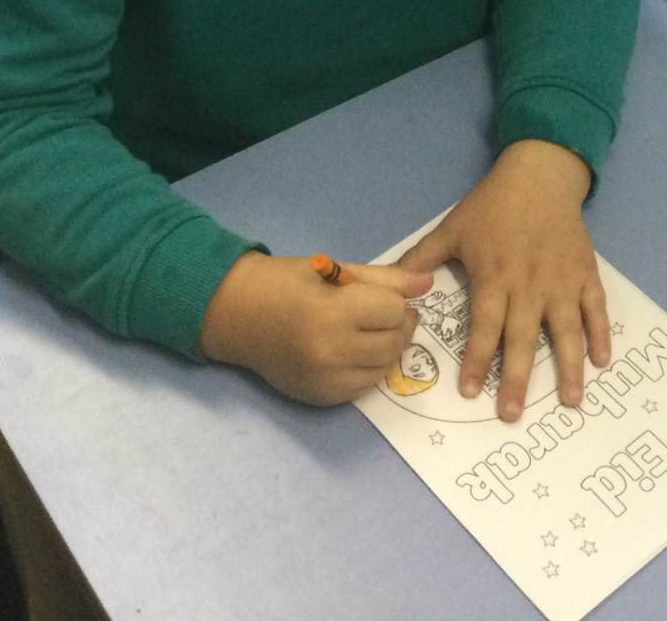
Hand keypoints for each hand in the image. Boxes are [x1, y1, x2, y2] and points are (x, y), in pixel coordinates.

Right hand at [199, 252, 431, 405]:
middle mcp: (330, 352)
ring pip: (385, 367)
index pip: (394, 311)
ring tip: (369, 330)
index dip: (393, 301)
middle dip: (398, 324)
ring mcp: (325, 380)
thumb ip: (386, 279)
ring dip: (387, 348)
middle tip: (382, 312)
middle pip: (394, 342)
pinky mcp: (321, 398)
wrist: (238, 314)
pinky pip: (365, 387)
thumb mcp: (336, 269)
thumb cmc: (287, 283)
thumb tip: (427, 283)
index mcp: (332, 312)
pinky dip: (369, 369)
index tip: (380, 295)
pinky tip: (354, 351)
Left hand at [398, 139, 609, 421]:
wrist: (540, 176)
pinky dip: (600, 334)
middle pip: (523, 338)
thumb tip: (392, 285)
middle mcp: (529, 284)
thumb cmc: (492, 206)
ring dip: (569, 366)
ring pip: (566, 330)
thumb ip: (422, 259)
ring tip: (571, 401)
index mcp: (495, 276)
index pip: (485, 326)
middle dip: (516, 378)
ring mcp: (561, 280)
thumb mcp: (452, 228)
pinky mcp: (585, 273)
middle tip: (511, 414)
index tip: (470, 392)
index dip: (477, 360)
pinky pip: (595, 309)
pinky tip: (601, 361)